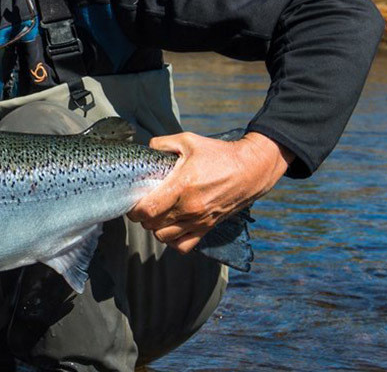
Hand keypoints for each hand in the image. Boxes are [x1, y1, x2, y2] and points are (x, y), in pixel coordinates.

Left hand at [128, 131, 293, 253]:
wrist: (252, 169)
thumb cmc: (220, 154)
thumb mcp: (188, 140)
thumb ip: (162, 143)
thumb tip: (147, 149)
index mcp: (182, 186)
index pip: (148, 210)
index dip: (135, 209)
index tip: (133, 202)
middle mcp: (190, 208)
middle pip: (152, 225)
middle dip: (142, 217)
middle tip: (144, 205)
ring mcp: (199, 220)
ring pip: (164, 237)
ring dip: (156, 228)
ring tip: (157, 215)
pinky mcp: (208, 227)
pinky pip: (183, 246)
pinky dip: (173, 240)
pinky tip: (172, 227)